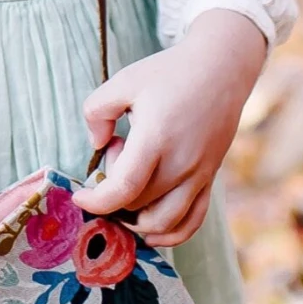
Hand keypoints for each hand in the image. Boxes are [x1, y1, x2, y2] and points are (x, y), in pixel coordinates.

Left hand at [71, 9, 266, 247]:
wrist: (222, 68)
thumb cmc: (170, 73)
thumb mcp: (124, 80)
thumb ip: (97, 111)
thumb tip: (96, 146)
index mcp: (156, 138)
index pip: (123, 188)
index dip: (96, 202)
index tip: (80, 197)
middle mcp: (181, 164)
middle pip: (138, 205)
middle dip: (114, 194)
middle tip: (117, 153)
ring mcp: (199, 175)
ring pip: (164, 223)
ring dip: (136, 221)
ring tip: (128, 188)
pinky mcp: (210, 179)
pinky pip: (191, 222)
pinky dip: (169, 235)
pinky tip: (148, 229)